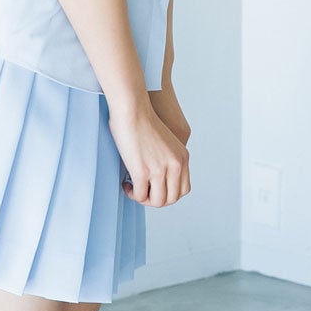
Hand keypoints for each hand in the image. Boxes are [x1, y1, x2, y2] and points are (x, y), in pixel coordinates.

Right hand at [109, 92, 190, 207]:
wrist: (132, 109)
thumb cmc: (141, 119)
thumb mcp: (165, 142)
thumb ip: (166, 158)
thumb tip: (155, 176)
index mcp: (182, 157)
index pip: (183, 189)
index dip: (168, 193)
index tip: (154, 187)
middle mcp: (175, 165)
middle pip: (172, 199)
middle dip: (156, 199)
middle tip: (143, 191)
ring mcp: (160, 170)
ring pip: (157, 202)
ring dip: (144, 199)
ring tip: (134, 189)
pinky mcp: (143, 172)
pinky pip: (140, 195)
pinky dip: (133, 194)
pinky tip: (126, 185)